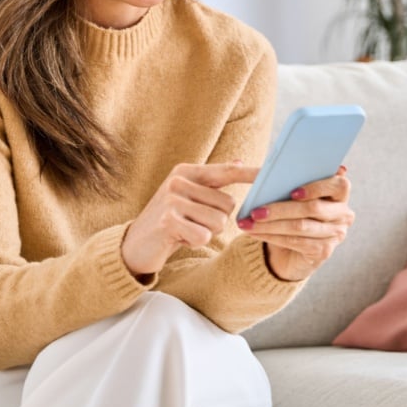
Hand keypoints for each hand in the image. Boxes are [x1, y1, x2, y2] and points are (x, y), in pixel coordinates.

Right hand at [122, 162, 259, 277]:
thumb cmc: (169, 220)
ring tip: (185, 229)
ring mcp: (172, 200)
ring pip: (219, 222)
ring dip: (207, 232)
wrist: (134, 244)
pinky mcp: (168, 221)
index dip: (250, 174)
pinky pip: (204, 236)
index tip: (271, 174)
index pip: (226, 171)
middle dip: (217, 220)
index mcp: (186, 171)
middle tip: (193, 222)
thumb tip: (240, 162)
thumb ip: (212, 182)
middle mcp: (179, 181)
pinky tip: (179, 238)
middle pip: (228, 204)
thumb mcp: (188, 196)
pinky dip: (195, 242)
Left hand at [237, 166, 353, 281]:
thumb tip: (263, 170)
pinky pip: (295, 241)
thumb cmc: (291, 213)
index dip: (318, 187)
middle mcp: (343, 214)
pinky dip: (272, 236)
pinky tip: (255, 233)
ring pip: (300, 226)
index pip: (339, 185)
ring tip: (249, 223)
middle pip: (313, 208)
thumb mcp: (291, 196)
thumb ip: (289, 181)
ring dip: (270, 225)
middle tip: (255, 211)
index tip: (293, 192)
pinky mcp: (324, 251)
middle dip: (280, 209)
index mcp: (339, 193)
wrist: (292, 249)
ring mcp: (336, 234)